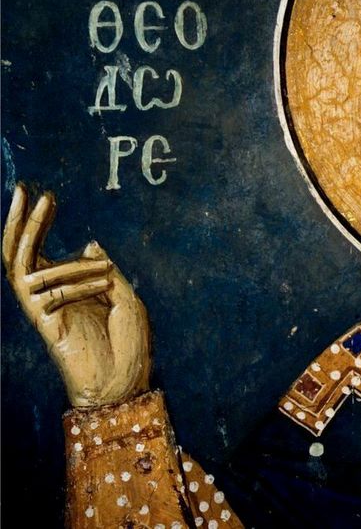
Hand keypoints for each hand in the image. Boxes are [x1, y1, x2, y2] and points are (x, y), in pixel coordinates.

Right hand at [2, 183, 150, 407]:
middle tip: (27, 191)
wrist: (126, 380)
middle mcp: (51, 294)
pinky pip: (44, 291)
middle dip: (21, 221)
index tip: (45, 194)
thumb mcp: (126, 295)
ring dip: (61, 256)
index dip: (38, 222)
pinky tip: (102, 282)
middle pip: (20, 253)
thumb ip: (105, 269)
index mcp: (69, 287)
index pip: (42, 249)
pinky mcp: (43, 323)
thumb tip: (88, 244)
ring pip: (27, 268)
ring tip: (97, 260)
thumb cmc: (129, 343)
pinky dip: (71, 281)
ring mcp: (44, 308)